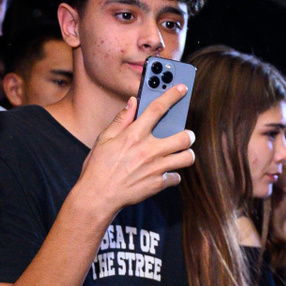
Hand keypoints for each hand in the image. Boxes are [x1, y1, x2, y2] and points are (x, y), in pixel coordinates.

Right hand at [69, 86, 194, 218]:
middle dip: (188, 135)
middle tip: (184, 135)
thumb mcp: (104, 138)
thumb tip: (133, 101)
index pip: (157, 109)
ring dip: (186, 154)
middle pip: (184, 137)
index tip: (182, 88)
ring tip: (179, 154)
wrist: (97, 196)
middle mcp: (148, 150)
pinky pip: (176, 177)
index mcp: (134, 135)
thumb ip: (121, 119)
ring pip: (187, 158)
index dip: (172, 96)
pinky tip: (164, 173)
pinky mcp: (159, 184)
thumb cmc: (98, 167)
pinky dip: (172, 175)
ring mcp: (156, 168)